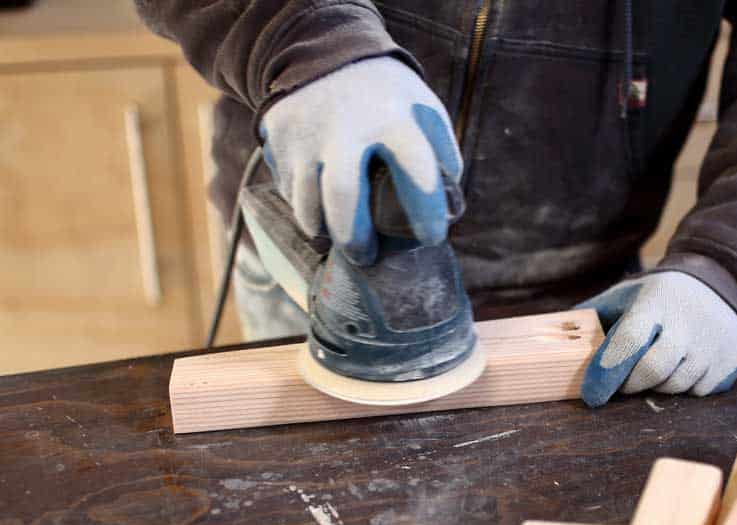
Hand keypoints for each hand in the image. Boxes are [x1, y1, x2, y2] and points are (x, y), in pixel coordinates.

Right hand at [260, 57, 461, 264]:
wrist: (323, 50)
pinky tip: (318, 204)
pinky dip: (303, 206)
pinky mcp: (279, 138)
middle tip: (366, 257)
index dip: (426, 214)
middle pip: (344, 200)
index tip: (431, 238)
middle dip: (355, 240)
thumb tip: (451, 206)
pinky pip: (289, 189)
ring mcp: (307, 134)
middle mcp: (346, 127)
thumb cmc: (385, 94)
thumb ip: (441, 152)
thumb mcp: (422, 108)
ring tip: (338, 236)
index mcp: (393, 118)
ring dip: (323, 229)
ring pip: (307, 204)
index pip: (416, 174)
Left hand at [577, 272, 736, 406]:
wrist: (722, 281)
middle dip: (629, 384)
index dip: (606, 374)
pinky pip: (699, 391)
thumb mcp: (628, 294)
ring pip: (675, 386)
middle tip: (622, 384)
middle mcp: (688, 323)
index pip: (627, 342)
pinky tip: (681, 366)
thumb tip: (554, 336)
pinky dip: (684, 387)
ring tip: (653, 368)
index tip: (591, 396)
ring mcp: (713, 343)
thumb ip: (594, 314)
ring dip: (656, 386)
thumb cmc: (661, 295)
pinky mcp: (732, 359)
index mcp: (655, 303)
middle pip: (652, 371)